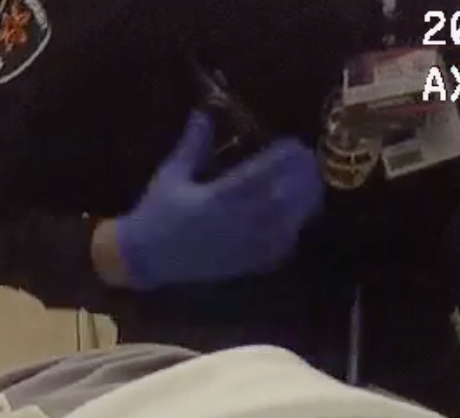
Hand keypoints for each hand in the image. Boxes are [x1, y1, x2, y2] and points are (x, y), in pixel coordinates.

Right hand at [111, 111, 324, 289]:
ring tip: (313, 185)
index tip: (294, 143)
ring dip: (302, 204)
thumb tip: (204, 112)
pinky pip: (277, 250)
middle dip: (299, 178)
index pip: (257, 175)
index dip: (280, 159)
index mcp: (215, 198)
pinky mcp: (243, 263)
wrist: (146, 257)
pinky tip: (300, 219)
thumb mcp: (172, 174)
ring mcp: (241, 246)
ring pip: (284, 225)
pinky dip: (292, 233)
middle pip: (279, 199)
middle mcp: (234, 222)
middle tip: (310, 161)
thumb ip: (193, 144)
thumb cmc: (157, 212)